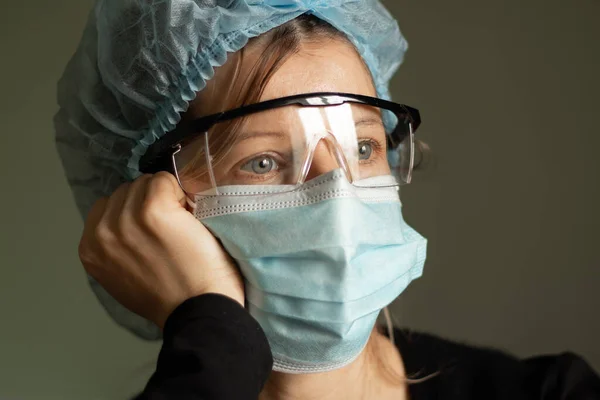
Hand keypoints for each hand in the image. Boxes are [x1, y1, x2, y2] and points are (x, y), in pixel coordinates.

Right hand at [79, 172, 244, 328]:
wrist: (198, 311)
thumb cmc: (169, 299)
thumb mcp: (123, 276)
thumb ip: (116, 247)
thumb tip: (127, 221)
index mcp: (90, 249)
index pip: (107, 205)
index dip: (133, 212)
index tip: (153, 230)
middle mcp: (103, 232)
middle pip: (125, 191)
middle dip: (148, 202)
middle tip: (171, 229)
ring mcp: (127, 219)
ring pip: (145, 183)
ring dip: (166, 196)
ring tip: (181, 225)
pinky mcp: (154, 209)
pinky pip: (165, 180)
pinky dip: (180, 192)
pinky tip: (189, 218)